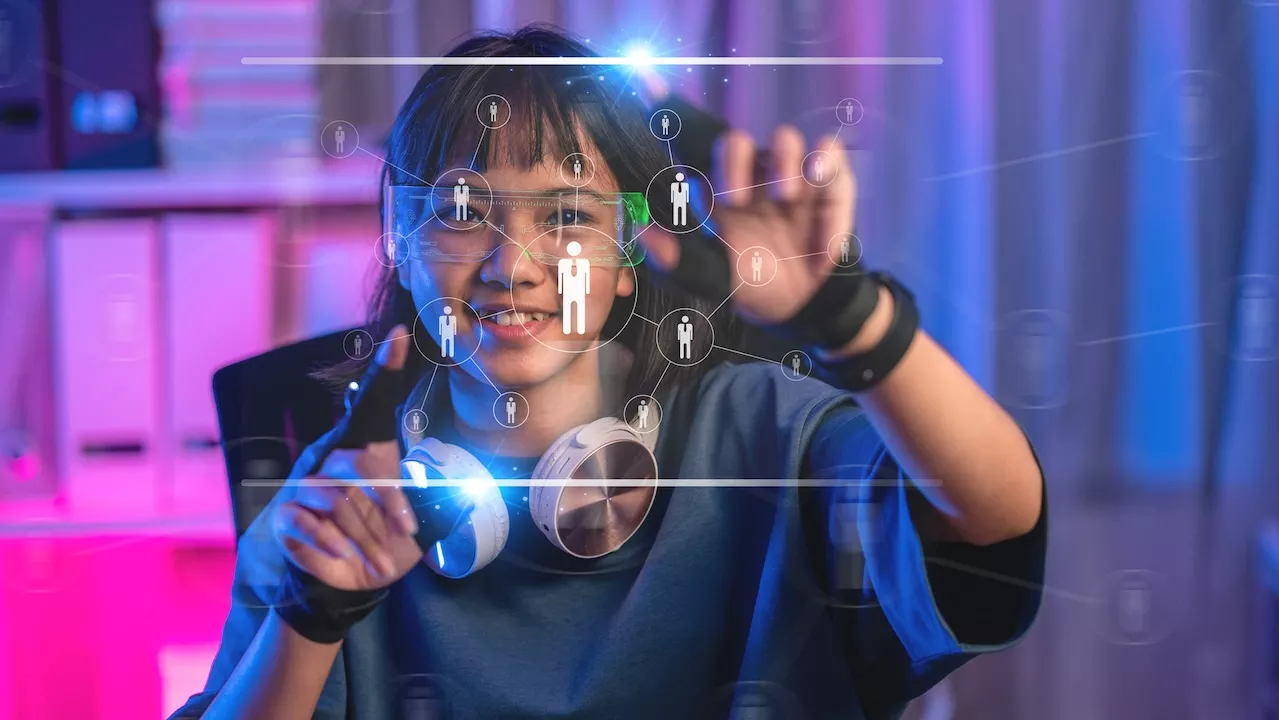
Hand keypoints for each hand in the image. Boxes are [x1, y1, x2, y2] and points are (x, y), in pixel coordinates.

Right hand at [270, 326, 423, 591]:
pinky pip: (308, 522)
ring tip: (384, 561)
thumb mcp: (418, 524)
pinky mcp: (288, 513)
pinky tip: (344, 555)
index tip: (399, 335)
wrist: (341, 579)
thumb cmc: (383, 540)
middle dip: (389, 499)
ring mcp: (307, 483)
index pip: (374, 399)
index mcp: (367, 446)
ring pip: (339, 500)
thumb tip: (467, 499)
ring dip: (367, 535)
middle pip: (362, 463)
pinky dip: (332, 543)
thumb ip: (439, 507)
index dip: (386, 367)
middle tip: (409, 529)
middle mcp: (334, 457)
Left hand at [641, 126, 857, 325]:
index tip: (645, 80)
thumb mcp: (710, 277)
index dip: (668, 109)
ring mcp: (789, 174)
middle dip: (730, 163)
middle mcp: (749, 172)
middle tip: (734, 201)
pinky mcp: (828, 183)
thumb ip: (676, 262)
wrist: (798, 302)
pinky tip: (817, 220)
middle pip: (732, 139)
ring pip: (784, 138)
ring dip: (782, 163)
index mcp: (713, 187)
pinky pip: (827, 156)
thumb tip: (642, 232)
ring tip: (784, 199)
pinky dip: (824, 175)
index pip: (688, 143)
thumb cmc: (749, 278)